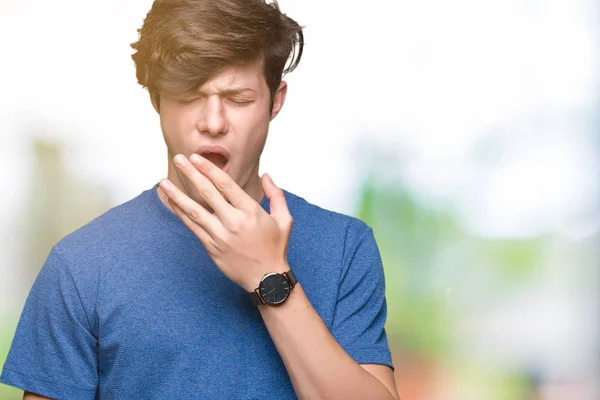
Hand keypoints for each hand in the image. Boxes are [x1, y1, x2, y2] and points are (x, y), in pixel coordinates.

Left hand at [158, 153, 292, 291]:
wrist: (267, 279)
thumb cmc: (275, 248)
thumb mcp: (284, 220)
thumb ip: (276, 195)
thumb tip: (266, 175)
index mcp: (251, 212)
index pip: (226, 185)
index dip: (209, 169)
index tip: (196, 158)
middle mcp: (233, 222)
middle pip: (207, 193)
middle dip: (191, 174)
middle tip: (179, 159)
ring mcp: (220, 235)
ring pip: (194, 210)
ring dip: (177, 195)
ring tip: (164, 182)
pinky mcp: (212, 247)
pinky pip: (193, 227)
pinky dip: (181, 214)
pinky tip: (173, 203)